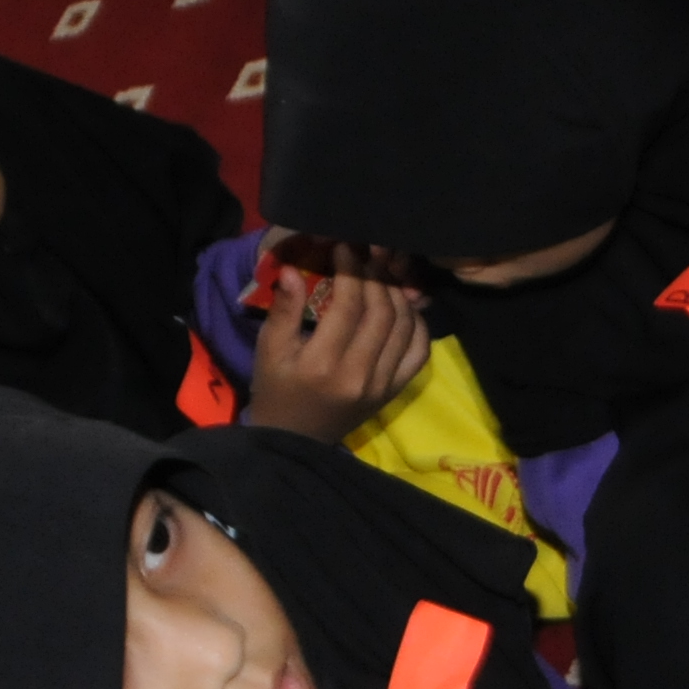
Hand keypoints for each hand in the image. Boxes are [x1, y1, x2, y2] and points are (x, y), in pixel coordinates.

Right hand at [249, 265, 432, 440]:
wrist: (295, 440)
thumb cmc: (277, 390)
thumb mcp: (269, 350)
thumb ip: (284, 309)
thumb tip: (290, 269)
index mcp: (324, 362)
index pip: (350, 304)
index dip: (352, 269)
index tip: (345, 248)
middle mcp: (360, 374)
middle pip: (383, 311)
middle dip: (377, 276)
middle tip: (366, 256)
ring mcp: (383, 385)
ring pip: (405, 326)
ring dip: (397, 294)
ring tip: (382, 276)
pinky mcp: (394, 391)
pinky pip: (419, 352)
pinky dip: (417, 324)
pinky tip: (402, 307)